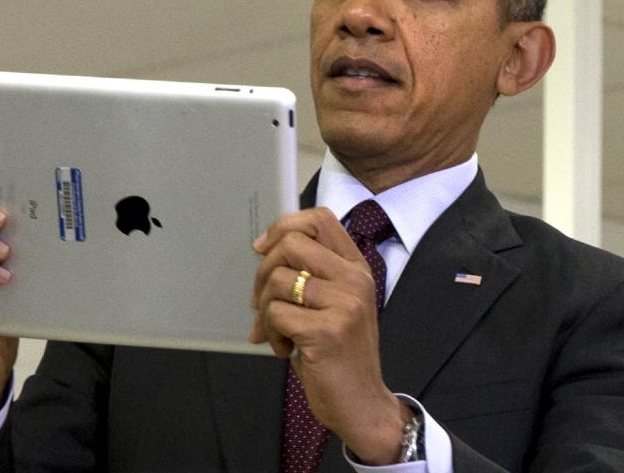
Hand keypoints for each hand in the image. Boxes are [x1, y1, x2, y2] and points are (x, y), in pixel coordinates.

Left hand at [249, 208, 408, 463]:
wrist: (362, 403)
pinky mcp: (327, 331)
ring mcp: (344, 304)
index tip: (263, 249)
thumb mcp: (335, 303)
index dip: (283, 226)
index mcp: (356, 267)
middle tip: (262, 301)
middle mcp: (354, 280)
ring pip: (278, 280)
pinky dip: (270, 333)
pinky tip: (284, 349)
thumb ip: (310, 274)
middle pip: (291, 243)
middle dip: (263, 271)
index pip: (319, 219)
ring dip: (265, 309)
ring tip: (278, 332)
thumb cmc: (340, 353)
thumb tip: (262, 250)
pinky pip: (276, 314)